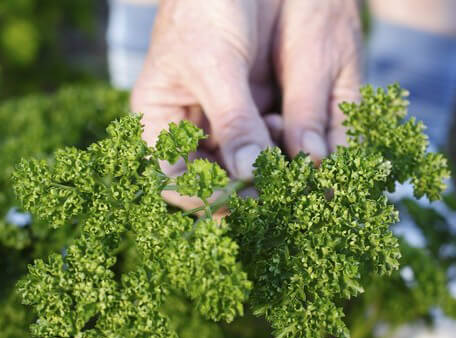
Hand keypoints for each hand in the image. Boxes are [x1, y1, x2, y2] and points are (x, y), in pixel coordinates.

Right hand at [131, 0, 361, 210]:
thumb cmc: (207, 4)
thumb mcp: (215, 63)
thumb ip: (233, 120)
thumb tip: (249, 175)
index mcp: (161, 120)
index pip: (173, 179)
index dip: (202, 196)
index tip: (239, 199)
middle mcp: (193, 129)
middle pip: (215, 182)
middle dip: (246, 187)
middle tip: (278, 188)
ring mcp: (230, 123)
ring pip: (248, 170)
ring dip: (270, 170)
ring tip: (284, 148)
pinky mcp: (262, 114)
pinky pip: (275, 148)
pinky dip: (289, 151)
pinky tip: (294, 134)